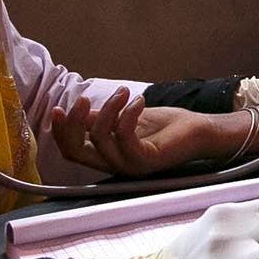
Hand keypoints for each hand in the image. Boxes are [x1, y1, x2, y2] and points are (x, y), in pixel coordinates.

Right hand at [50, 88, 207, 175]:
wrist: (200, 131)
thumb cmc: (166, 126)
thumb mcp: (126, 117)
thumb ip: (101, 118)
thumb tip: (75, 111)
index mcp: (107, 156)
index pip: (71, 151)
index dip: (59, 131)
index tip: (58, 108)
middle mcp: (115, 165)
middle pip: (75, 150)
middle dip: (72, 122)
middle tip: (83, 99)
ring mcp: (130, 166)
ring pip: (99, 138)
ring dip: (108, 108)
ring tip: (126, 93)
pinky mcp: (146, 161)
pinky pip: (124, 136)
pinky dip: (127, 113)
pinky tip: (138, 101)